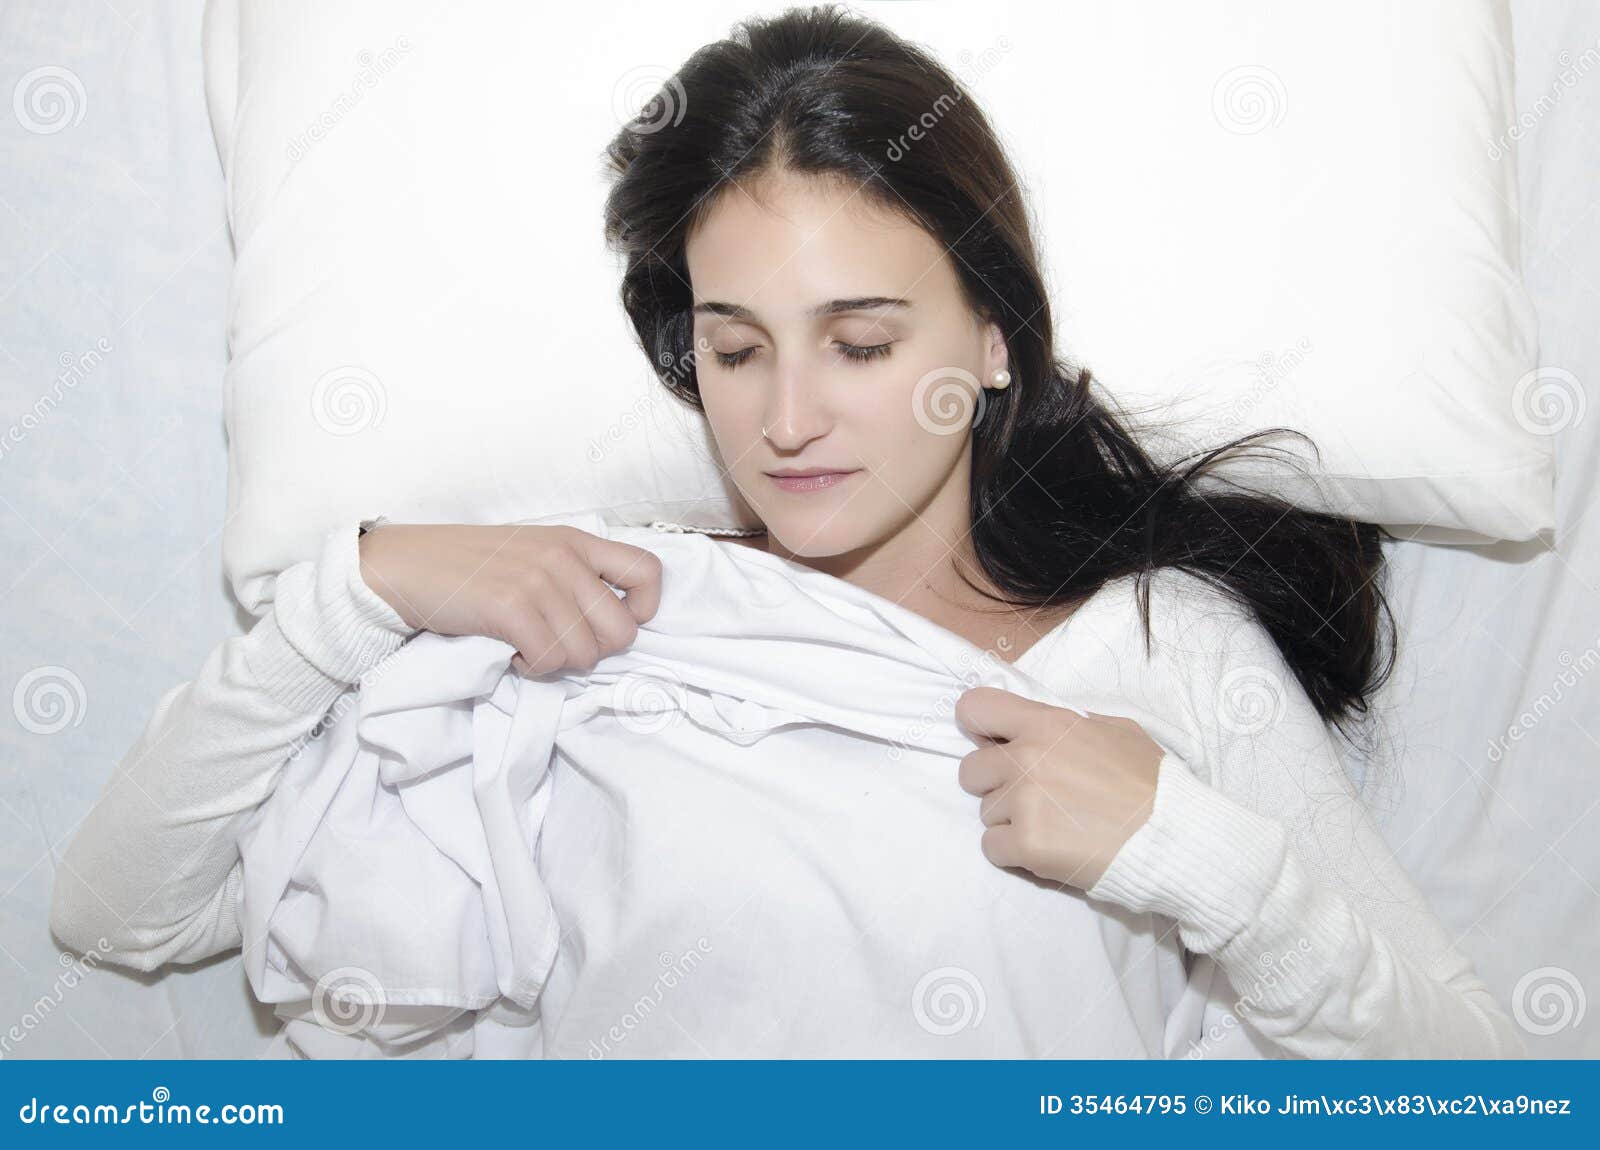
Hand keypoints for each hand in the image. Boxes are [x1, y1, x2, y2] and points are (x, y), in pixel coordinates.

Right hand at [357, 522, 662, 675]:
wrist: (405, 567)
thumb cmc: (470, 568)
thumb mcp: (534, 554)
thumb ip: (575, 577)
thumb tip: (614, 624)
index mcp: (576, 541)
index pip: (650, 573)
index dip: (642, 611)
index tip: (604, 625)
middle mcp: (564, 557)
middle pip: (623, 630)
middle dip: (593, 652)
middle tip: (557, 646)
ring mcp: (538, 580)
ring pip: (585, 654)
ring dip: (556, 663)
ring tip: (527, 647)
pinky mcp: (510, 607)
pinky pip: (549, 661)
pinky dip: (530, 668)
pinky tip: (510, 653)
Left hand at [954, 686, 1163, 889]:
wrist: (1173, 837)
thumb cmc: (1152, 783)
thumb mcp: (1117, 730)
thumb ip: (1070, 724)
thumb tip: (1042, 723)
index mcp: (1046, 724)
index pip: (976, 707)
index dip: (978, 725)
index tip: (991, 742)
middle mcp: (1027, 757)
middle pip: (971, 769)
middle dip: (995, 783)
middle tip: (1032, 796)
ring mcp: (1023, 801)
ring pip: (985, 811)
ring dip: (1010, 820)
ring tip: (1053, 824)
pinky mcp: (1026, 843)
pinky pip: (991, 847)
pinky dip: (1013, 852)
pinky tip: (1048, 848)